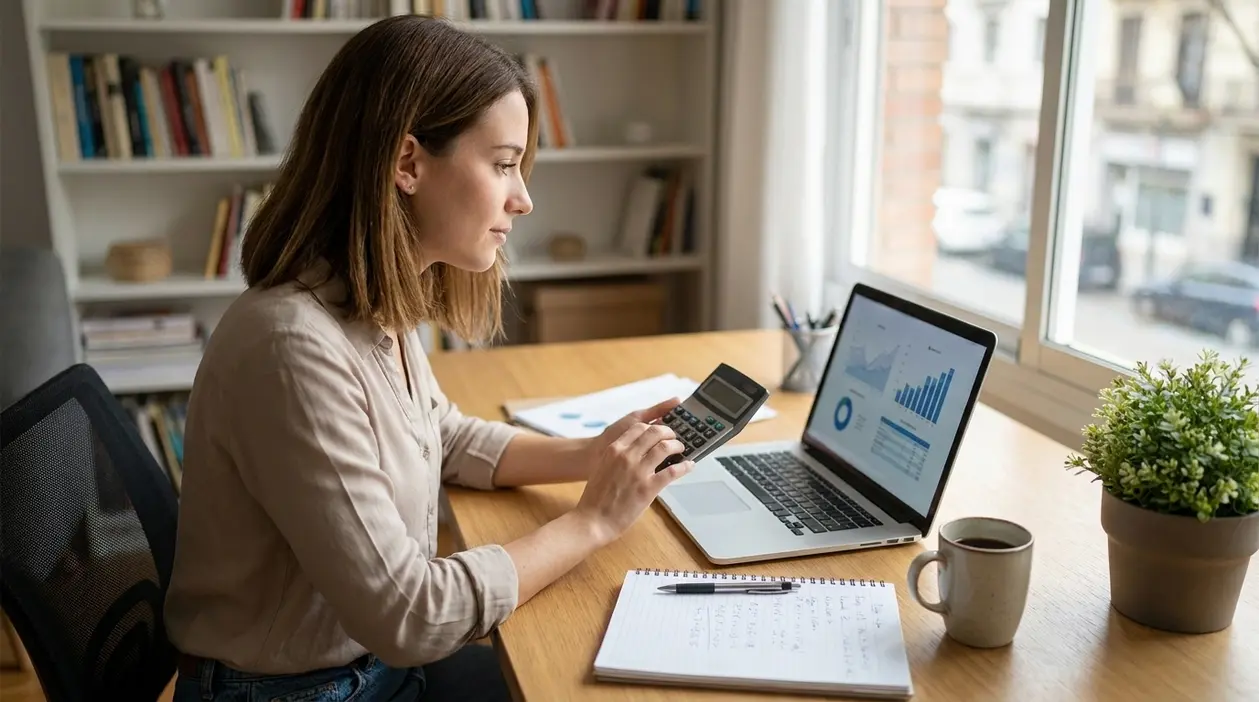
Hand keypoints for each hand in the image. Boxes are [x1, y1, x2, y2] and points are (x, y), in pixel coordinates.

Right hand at [572, 397, 693, 542]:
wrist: (592, 520)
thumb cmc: (596, 497)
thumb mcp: (604, 468)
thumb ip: (618, 457)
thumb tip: (638, 453)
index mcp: (614, 449)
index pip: (639, 427)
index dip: (653, 427)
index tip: (660, 431)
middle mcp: (626, 455)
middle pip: (655, 432)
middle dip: (668, 432)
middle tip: (674, 437)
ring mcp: (638, 471)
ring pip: (665, 447)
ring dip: (677, 446)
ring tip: (681, 449)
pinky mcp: (648, 487)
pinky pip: (672, 471)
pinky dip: (684, 466)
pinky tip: (689, 466)